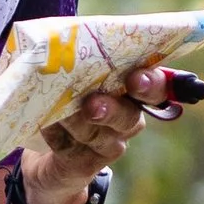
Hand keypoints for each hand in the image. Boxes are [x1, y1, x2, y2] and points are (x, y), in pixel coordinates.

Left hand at [23, 65, 203, 203]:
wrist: (48, 151)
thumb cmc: (68, 98)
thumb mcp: (75, 75)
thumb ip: (82, 60)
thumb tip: (65, 39)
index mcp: (133, 92)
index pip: (156, 87)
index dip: (152, 84)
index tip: (136, 78)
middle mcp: (127, 119)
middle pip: (129, 117)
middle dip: (112, 109)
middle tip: (93, 104)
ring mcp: (109, 144)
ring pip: (99, 135)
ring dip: (77, 122)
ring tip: (60, 112)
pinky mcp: (86, 164)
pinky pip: (75, 150)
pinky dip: (58, 135)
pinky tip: (46, 125)